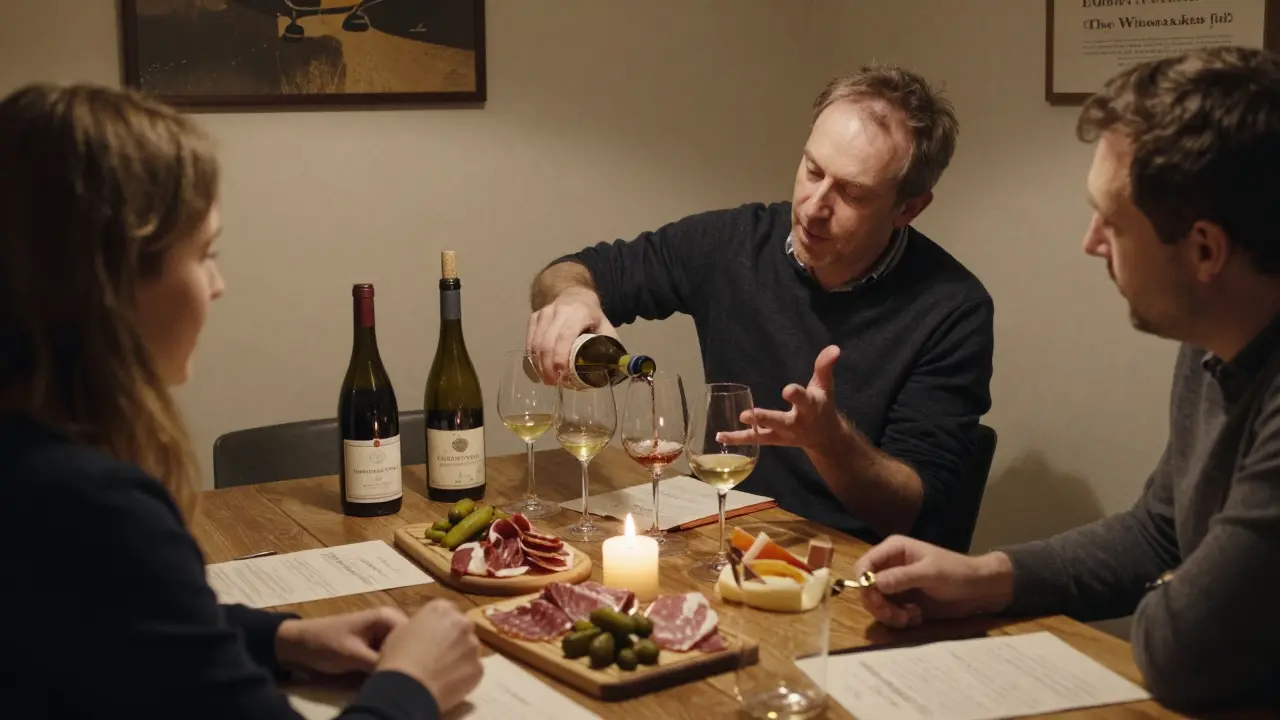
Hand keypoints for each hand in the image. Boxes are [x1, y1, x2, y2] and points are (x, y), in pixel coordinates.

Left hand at [275, 606, 406, 674]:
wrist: (298, 644)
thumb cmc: (325, 644)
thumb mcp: (354, 656)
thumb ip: (380, 663)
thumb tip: (403, 673)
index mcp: (387, 616)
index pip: (416, 635)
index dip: (415, 653)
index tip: (408, 671)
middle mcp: (389, 620)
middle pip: (409, 642)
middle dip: (405, 658)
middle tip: (399, 675)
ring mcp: (381, 631)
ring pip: (399, 649)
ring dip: (395, 662)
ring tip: (390, 675)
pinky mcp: (374, 642)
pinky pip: (388, 653)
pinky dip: (386, 663)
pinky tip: (382, 673)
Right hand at [376, 599, 483, 712]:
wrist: (408, 688)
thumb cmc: (399, 657)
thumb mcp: (401, 630)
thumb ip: (421, 624)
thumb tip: (425, 631)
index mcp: (441, 609)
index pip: (447, 611)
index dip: (439, 625)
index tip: (432, 637)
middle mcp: (462, 623)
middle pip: (462, 627)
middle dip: (453, 638)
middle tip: (438, 654)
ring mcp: (473, 645)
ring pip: (469, 649)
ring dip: (460, 656)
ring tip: (441, 672)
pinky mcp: (478, 668)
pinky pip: (472, 669)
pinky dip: (463, 676)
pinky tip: (447, 683)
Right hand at [525, 288, 617, 384]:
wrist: (575, 295)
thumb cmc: (592, 316)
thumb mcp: (605, 326)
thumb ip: (610, 346)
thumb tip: (616, 370)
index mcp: (579, 314)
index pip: (564, 338)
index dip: (560, 358)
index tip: (561, 376)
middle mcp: (558, 311)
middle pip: (547, 343)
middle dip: (548, 367)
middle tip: (554, 383)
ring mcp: (544, 313)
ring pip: (535, 343)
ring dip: (538, 365)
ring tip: (546, 379)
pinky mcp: (534, 317)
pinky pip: (529, 340)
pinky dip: (531, 357)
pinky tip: (537, 369)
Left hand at [717, 345, 843, 450]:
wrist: (826, 437)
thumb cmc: (822, 406)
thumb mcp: (825, 386)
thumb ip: (825, 366)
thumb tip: (834, 348)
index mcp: (810, 407)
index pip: (804, 400)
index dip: (796, 395)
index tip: (788, 390)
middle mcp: (796, 423)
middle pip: (780, 421)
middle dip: (765, 418)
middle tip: (746, 415)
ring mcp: (783, 434)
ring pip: (764, 433)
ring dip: (748, 430)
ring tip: (733, 422)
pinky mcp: (773, 440)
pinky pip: (754, 439)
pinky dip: (737, 439)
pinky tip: (720, 436)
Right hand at [852, 535, 1014, 627]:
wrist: (978, 589)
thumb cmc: (956, 573)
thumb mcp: (931, 573)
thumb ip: (902, 577)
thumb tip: (874, 583)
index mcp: (894, 550)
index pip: (864, 564)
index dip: (863, 581)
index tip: (874, 599)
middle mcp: (890, 566)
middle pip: (867, 587)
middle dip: (878, 604)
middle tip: (895, 615)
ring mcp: (896, 584)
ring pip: (876, 603)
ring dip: (889, 614)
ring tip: (910, 617)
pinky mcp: (903, 600)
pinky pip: (889, 613)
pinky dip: (899, 619)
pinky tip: (916, 617)